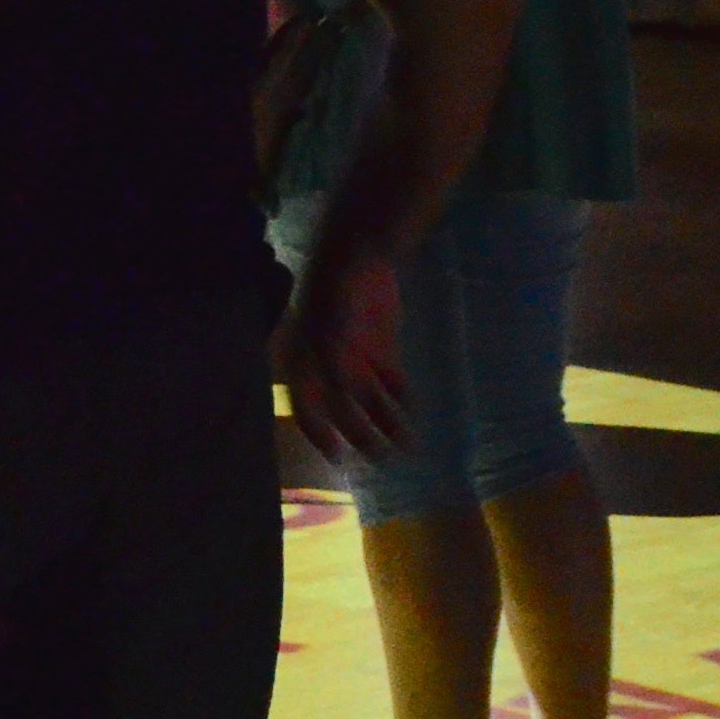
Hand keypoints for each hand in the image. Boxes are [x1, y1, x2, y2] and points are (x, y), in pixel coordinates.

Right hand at [273, 246, 407, 463]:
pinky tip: (413, 412)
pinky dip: (401, 399)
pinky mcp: (381, 352)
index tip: (338, 459)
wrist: (362, 258)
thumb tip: (338, 399)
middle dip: (361, 437)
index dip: (320, 434)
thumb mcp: (331, 329)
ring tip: (406, 447)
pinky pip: (391, 383)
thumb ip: (333, 365)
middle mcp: (329, 370)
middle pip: (343, 411)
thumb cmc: (338, 292)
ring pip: (370, 402)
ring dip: (386, 424)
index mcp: (307, 366)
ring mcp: (356, 361)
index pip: (307, 408)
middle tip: (382, 460)